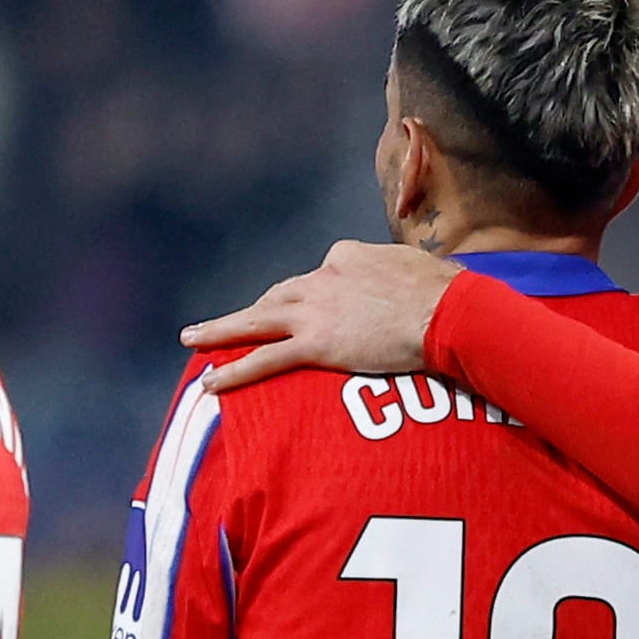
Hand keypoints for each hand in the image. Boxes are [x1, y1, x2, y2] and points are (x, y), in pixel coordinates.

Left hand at [181, 243, 461, 392]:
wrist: (447, 312)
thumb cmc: (446, 293)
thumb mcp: (416, 267)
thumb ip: (397, 272)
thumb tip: (408, 278)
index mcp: (346, 257)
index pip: (317, 277)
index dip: (311, 296)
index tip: (314, 310)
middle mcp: (322, 278)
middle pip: (278, 296)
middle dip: (255, 312)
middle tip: (232, 326)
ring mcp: (315, 311)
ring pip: (256, 321)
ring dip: (221, 331)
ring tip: (192, 340)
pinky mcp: (315, 344)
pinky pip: (264, 359)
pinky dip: (235, 371)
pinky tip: (211, 381)